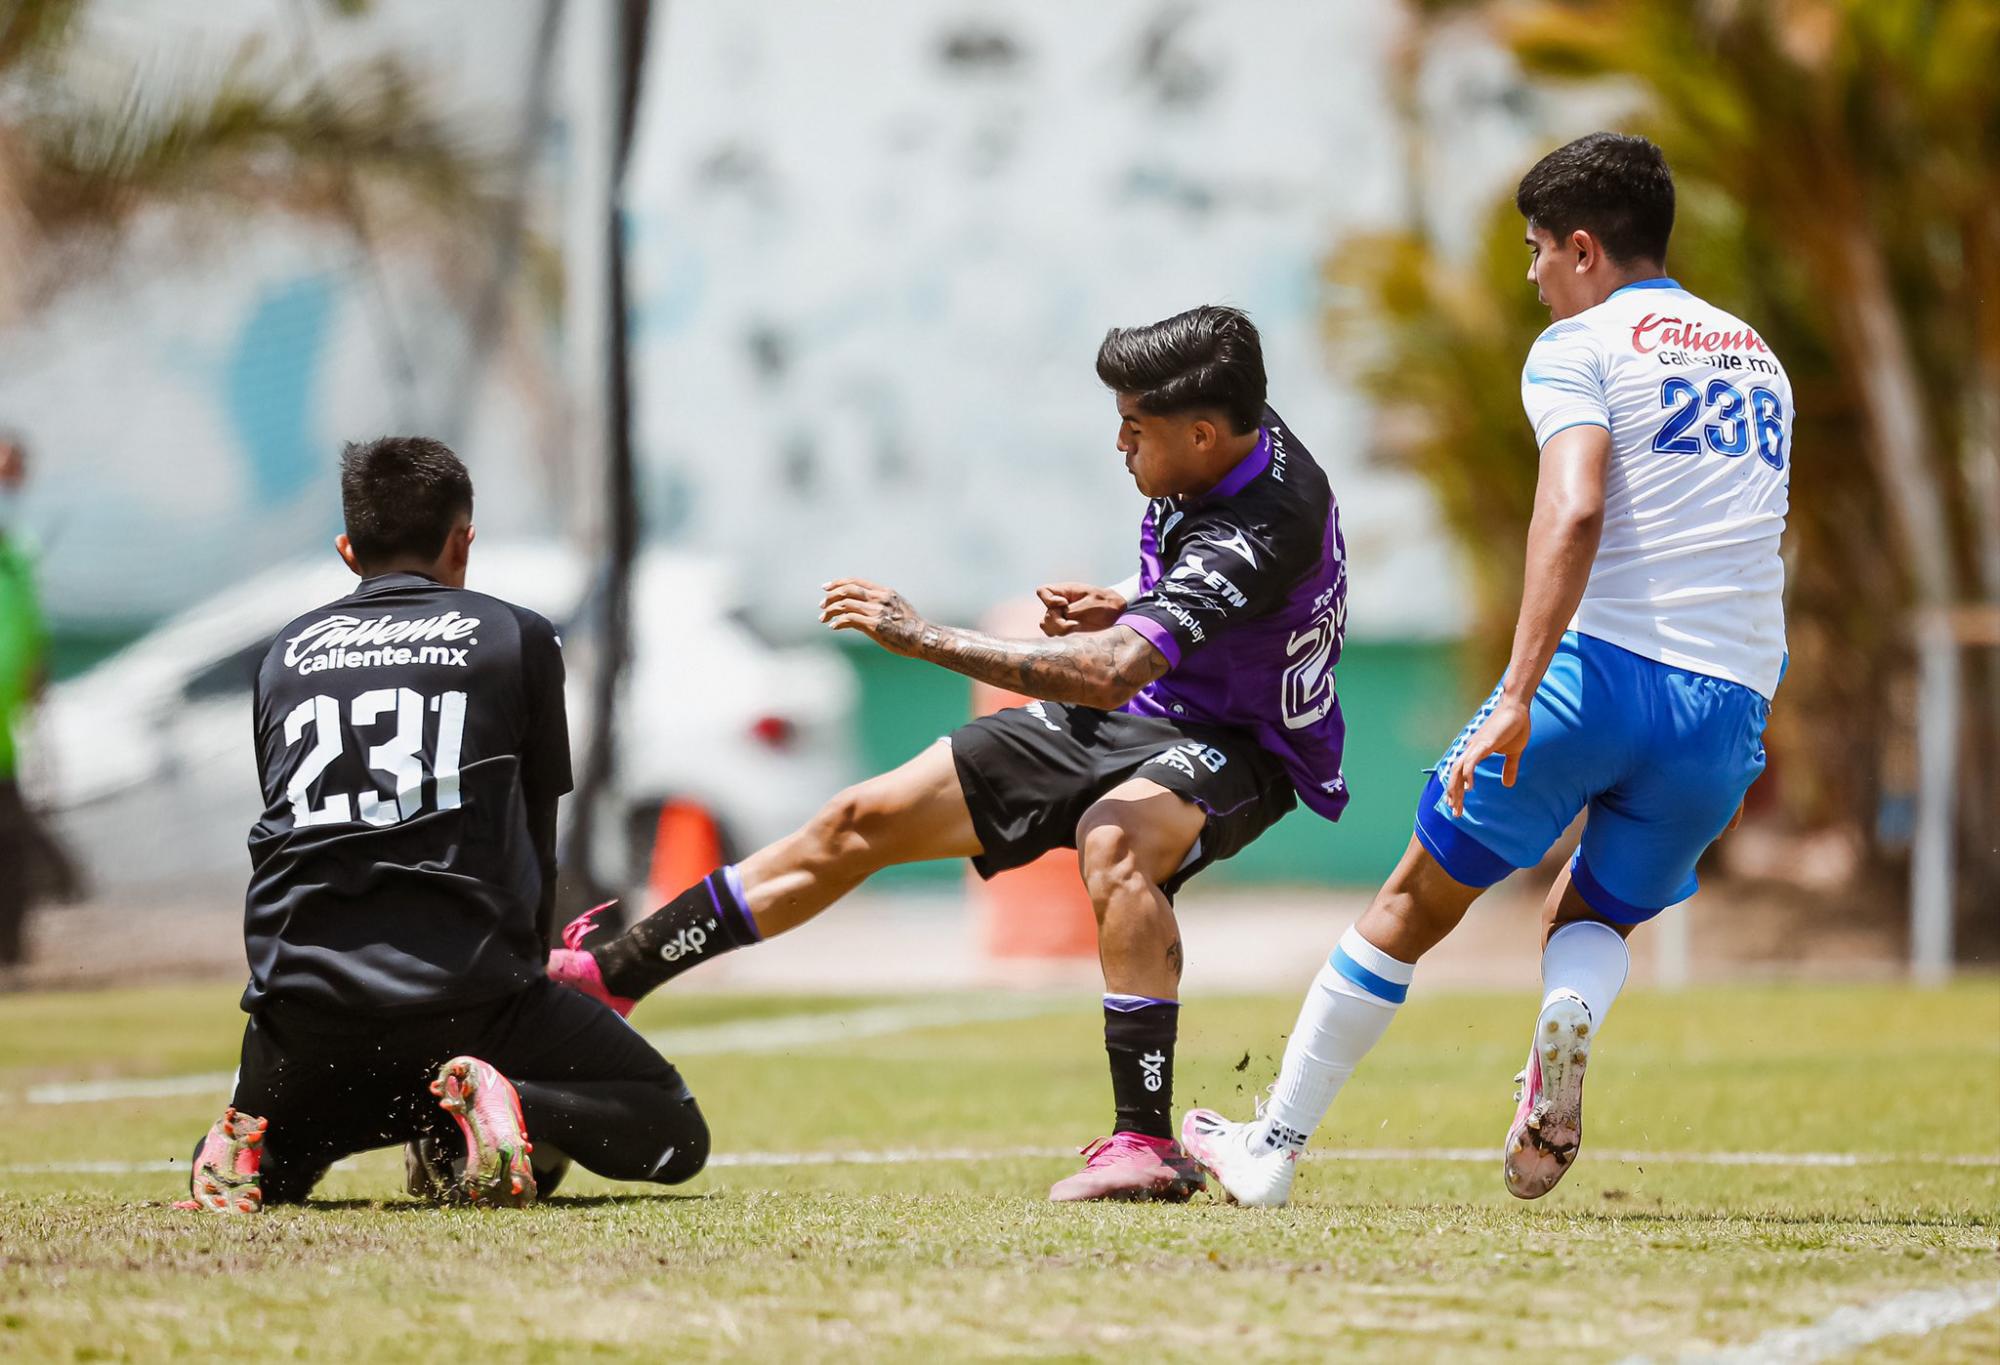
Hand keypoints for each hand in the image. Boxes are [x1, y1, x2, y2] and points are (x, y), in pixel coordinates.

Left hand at [820, 578, 925, 655]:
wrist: (923, 638)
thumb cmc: (910, 626)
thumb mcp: (896, 607)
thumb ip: (879, 604)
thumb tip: (858, 610)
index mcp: (885, 592)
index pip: (856, 581)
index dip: (838, 583)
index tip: (826, 587)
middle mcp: (880, 598)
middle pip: (847, 590)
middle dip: (831, 596)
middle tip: (822, 605)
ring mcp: (877, 611)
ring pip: (845, 604)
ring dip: (831, 610)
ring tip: (823, 618)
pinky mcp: (875, 625)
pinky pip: (850, 619)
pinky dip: (838, 622)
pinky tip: (834, 626)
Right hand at [1035, 582, 1128, 636]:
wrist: (1115, 610)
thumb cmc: (1104, 602)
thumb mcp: (1090, 604)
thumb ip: (1073, 611)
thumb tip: (1061, 618)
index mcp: (1064, 591)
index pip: (1042, 591)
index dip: (1049, 600)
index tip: (1064, 603)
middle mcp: (1059, 603)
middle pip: (1046, 612)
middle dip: (1057, 620)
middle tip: (1074, 622)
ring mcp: (1062, 614)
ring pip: (1046, 624)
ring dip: (1056, 628)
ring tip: (1073, 627)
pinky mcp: (1066, 625)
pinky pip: (1053, 631)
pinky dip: (1059, 632)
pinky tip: (1073, 629)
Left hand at [1444, 697, 1531, 817]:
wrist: (1518, 708)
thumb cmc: (1515, 726)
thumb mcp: (1513, 753)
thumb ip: (1509, 768)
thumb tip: (1508, 784)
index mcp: (1476, 751)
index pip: (1461, 773)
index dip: (1457, 790)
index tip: (1457, 806)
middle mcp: (1471, 749)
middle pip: (1455, 774)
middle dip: (1453, 795)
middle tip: (1455, 813)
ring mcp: (1476, 745)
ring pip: (1458, 769)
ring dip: (1456, 788)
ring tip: (1456, 804)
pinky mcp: (1484, 743)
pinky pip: (1471, 761)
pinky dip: (1468, 774)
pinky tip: (1469, 787)